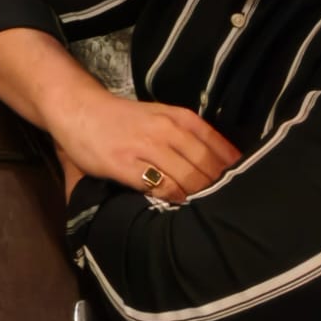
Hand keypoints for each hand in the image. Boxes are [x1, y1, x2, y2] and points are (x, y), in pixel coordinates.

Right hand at [54, 92, 241, 203]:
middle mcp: (166, 129)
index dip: (234, 171)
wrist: (79, 109)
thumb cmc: (123, 118)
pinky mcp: (125, 164)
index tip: (242, 187)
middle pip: (207, 166)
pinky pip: (160, 187)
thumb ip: (188, 136)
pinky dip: (174, 198)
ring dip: (199, 196)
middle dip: (219, 189)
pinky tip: (177, 205)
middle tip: (226, 207)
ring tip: (206, 212)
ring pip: (188, 178)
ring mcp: (144, 146)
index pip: (219, 148)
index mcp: (179, 117)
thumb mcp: (161, 116)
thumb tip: (224, 165)